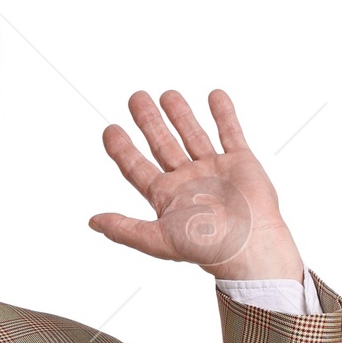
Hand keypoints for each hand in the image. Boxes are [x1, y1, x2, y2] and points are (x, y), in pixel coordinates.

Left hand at [89, 87, 303, 280]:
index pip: (137, 168)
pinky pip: (230, 132)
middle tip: (135, 98)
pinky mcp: (240, 162)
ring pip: (193, 135)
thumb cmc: (206, 247)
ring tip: (167, 94)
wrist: (249, 245)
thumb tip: (92, 222)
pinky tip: (214, 96)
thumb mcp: (157, 240)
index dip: (122, 149)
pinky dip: (223, 114)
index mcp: (168, 198)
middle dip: (149, 122)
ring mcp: (214, 170)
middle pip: (162, 145)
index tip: (110, 129)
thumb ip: (125, 229)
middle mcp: (189, 182)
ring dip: (180, 115)